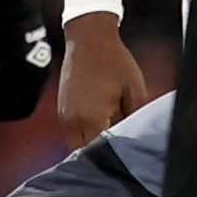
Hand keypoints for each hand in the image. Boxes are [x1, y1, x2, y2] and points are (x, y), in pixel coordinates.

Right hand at [54, 12, 146, 149]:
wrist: (89, 39)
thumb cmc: (115, 62)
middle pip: (85, 154)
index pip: (100, 153)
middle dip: (102, 156)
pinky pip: (72, 134)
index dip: (115, 157)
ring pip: (76, 146)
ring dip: (92, 146)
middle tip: (121, 153)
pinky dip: (85, 136)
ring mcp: (63, 117)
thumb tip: (135, 139)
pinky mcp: (61, 111)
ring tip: (112, 139)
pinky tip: (102, 127)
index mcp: (91, 119)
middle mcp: (72, 122)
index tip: (129, 157)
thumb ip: (134, 119)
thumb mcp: (135, 90)